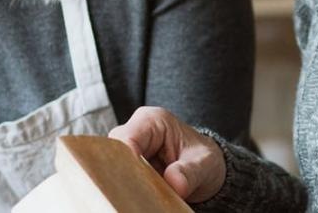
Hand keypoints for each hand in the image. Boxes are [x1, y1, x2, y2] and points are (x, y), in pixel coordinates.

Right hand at [108, 106, 225, 202]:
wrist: (204, 170)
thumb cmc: (204, 160)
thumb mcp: (205, 165)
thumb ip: (190, 172)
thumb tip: (175, 182)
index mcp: (153, 120)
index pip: (126, 138)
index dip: (127, 161)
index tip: (137, 182)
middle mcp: (135, 130)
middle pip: (114, 152)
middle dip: (124, 173)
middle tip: (140, 193)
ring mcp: (129, 148)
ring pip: (112, 165)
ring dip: (125, 181)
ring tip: (143, 195)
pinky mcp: (127, 164)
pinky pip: (117, 175)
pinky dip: (127, 187)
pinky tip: (139, 196)